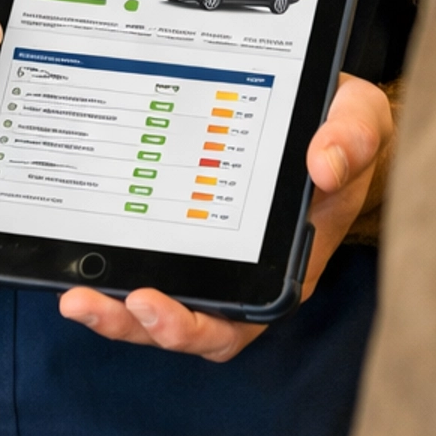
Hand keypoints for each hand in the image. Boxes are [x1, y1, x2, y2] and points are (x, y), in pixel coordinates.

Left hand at [59, 74, 394, 362]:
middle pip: (187, 325)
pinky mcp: (185, 228)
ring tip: (74, 296)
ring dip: (115, 311)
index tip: (152, 303)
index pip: (238, 320)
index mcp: (287, 266)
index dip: (192, 326)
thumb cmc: (342, 127)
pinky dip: (112, 268)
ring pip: (160, 303)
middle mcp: (245, 272)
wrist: (325, 110)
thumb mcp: (360, 120)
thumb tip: (324, 162)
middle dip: (137, 326)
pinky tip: (77, 254)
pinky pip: (147, 262)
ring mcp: (212, 254)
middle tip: (94, 302)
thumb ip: (353, 138)